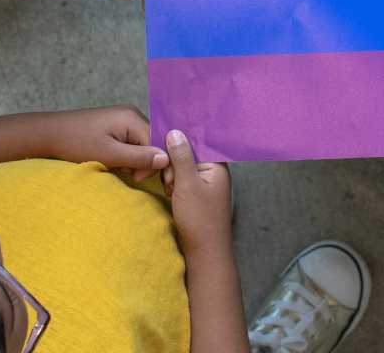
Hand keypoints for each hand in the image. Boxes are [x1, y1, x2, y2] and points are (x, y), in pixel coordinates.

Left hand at [41, 106, 169, 181]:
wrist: (48, 134)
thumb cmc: (76, 143)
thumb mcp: (109, 155)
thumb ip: (140, 157)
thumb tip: (167, 159)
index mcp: (132, 117)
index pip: (157, 143)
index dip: (152, 163)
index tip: (137, 179)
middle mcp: (131, 114)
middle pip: (150, 142)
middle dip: (141, 162)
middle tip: (123, 172)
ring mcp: (122, 118)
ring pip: (140, 144)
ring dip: (132, 160)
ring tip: (115, 167)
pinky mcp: (114, 125)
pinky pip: (129, 142)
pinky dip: (124, 155)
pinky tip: (113, 161)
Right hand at [164, 129, 233, 248]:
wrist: (204, 252)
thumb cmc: (199, 218)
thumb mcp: (187, 184)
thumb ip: (181, 157)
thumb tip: (175, 132)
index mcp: (218, 165)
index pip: (198, 141)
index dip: (181, 143)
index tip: (164, 144)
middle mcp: (214, 172)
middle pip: (188, 155)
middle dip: (174, 165)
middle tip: (172, 182)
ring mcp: (206, 184)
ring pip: (182, 169)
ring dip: (172, 177)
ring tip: (172, 191)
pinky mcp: (197, 195)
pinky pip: (182, 182)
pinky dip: (174, 187)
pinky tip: (171, 196)